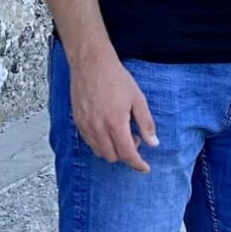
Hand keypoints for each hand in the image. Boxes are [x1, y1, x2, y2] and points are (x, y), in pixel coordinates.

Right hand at [70, 50, 157, 171]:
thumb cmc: (116, 78)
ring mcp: (85, 125)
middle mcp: (98, 128)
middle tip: (134, 137)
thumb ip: (146, 123)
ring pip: (99, 152)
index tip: (145, 167)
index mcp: (115, 123)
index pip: (127, 154)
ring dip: (112, 149)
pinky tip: (107, 128)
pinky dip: (100, 143)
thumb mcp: (138, 99)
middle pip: (112, 157)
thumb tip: (153, 143)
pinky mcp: (77, 121)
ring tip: (120, 131)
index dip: (137, 164)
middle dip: (125, 154)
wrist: (91, 63)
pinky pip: (89, 142)